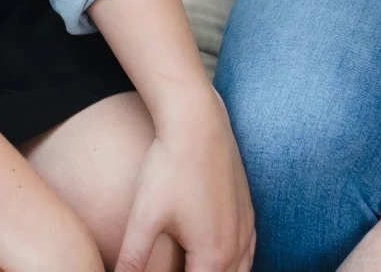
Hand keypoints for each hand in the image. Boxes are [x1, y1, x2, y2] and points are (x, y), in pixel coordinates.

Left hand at [116, 90, 254, 271]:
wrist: (197, 123)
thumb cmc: (169, 167)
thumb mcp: (144, 216)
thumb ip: (132, 257)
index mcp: (213, 256)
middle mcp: (236, 248)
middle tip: (176, 269)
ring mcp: (246, 229)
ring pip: (241, 271)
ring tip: (192, 267)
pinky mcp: (248, 211)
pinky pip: (248, 252)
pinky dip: (234, 264)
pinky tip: (217, 258)